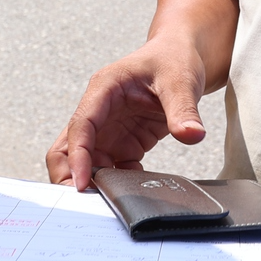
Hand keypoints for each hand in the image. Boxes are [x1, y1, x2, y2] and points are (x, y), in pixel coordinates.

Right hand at [45, 39, 205, 189]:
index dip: (78, 156)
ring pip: (85, 163)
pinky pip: (110, 169)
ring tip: (112, 202)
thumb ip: (184, 109)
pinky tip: (135, 189)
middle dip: (69, 175)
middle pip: (68, 148)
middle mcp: (99, 110)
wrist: (181, 56)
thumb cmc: (173, 59)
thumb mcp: (181, 81)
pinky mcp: (121, 142)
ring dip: (94, 183)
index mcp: (105, 88)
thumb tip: (192, 135)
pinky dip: (117, 183)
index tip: (83, 184)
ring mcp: (108, 128)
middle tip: (85, 204)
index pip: (81, 125)